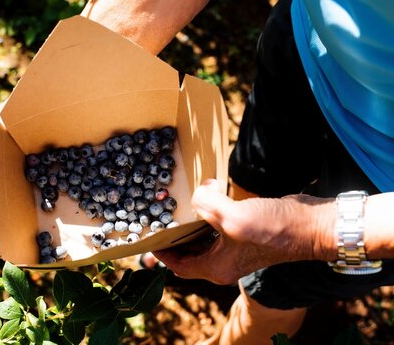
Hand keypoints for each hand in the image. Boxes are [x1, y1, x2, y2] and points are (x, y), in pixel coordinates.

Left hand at [153, 179, 334, 284]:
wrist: (312, 225)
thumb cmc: (275, 228)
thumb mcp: (234, 217)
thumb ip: (207, 204)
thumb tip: (198, 192)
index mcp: (216, 267)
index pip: (179, 265)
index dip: (161, 252)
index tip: (149, 236)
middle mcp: (224, 261)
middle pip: (188, 252)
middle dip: (173, 236)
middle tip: (160, 216)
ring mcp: (235, 247)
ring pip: (203, 238)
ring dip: (190, 223)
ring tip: (178, 204)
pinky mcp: (245, 233)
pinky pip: (218, 226)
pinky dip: (208, 214)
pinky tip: (206, 195)